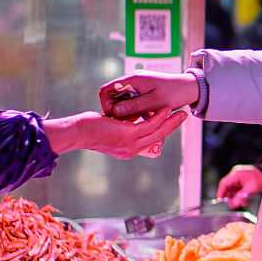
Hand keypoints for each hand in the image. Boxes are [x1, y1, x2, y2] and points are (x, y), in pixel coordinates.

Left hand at [42, 110, 187, 159]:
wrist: (78, 132)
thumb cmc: (89, 129)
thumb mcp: (110, 130)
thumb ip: (121, 127)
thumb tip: (128, 119)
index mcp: (128, 151)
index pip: (150, 142)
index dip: (162, 132)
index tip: (170, 123)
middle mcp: (131, 150)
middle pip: (158, 138)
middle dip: (172, 127)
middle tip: (182, 117)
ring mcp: (130, 144)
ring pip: (157, 132)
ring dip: (170, 122)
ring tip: (180, 113)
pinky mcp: (128, 135)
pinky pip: (149, 125)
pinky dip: (159, 117)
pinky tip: (165, 109)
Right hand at [100, 72, 198, 120]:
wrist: (191, 88)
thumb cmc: (175, 93)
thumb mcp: (155, 102)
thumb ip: (135, 106)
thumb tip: (115, 111)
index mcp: (132, 80)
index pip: (106, 90)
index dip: (106, 104)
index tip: (113, 117)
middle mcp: (132, 82)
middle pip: (113, 97)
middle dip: (117, 111)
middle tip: (127, 122)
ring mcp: (137, 87)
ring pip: (122, 102)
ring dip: (127, 113)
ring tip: (137, 121)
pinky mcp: (143, 93)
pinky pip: (132, 104)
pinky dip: (135, 112)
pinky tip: (145, 118)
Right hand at [216, 165, 261, 208]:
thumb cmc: (261, 180)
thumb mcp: (251, 189)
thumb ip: (241, 197)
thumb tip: (233, 205)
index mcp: (236, 174)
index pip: (224, 184)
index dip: (220, 193)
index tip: (220, 203)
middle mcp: (236, 174)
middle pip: (227, 187)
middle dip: (229, 197)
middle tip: (232, 205)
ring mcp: (239, 177)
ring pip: (232, 189)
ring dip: (234, 197)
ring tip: (240, 203)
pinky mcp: (243, 180)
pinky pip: (237, 189)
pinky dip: (239, 195)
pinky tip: (243, 200)